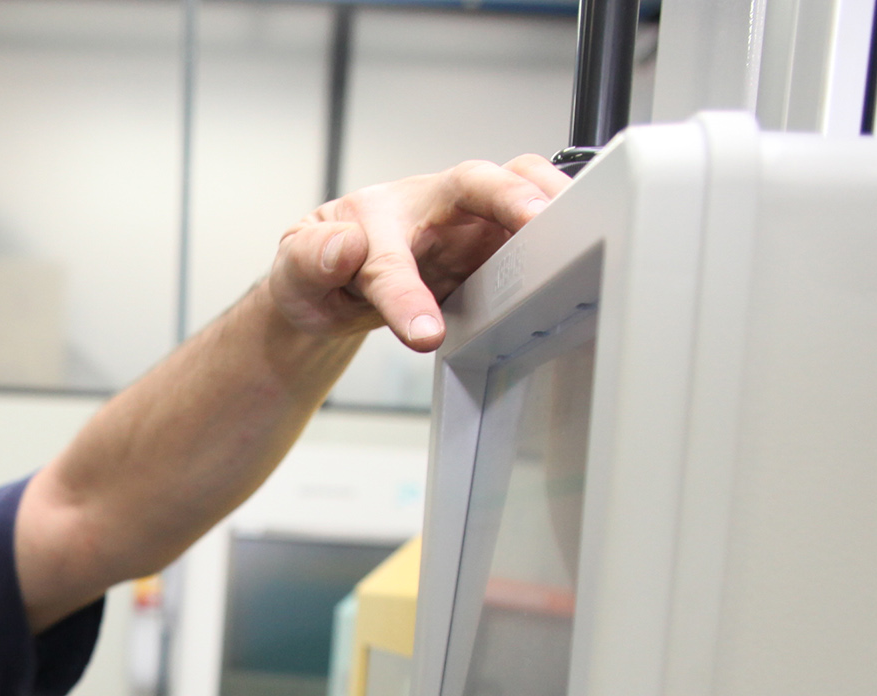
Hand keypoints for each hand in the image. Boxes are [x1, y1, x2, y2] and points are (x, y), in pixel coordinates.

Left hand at [267, 156, 571, 352]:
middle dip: (512, 197)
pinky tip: (581, 260)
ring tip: (580, 235)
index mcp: (377, 215)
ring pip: (520, 192)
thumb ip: (311, 258)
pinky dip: (559, 239)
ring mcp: (467, 224)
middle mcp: (430, 208)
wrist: (334, 282)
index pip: (393, 257)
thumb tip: (343, 246)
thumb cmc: (318, 269)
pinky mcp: (492, 247)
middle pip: (480, 181)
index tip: (423, 333)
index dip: (409, 294)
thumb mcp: (295, 270)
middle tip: (540, 225)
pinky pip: (534, 232)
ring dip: (551, 207)